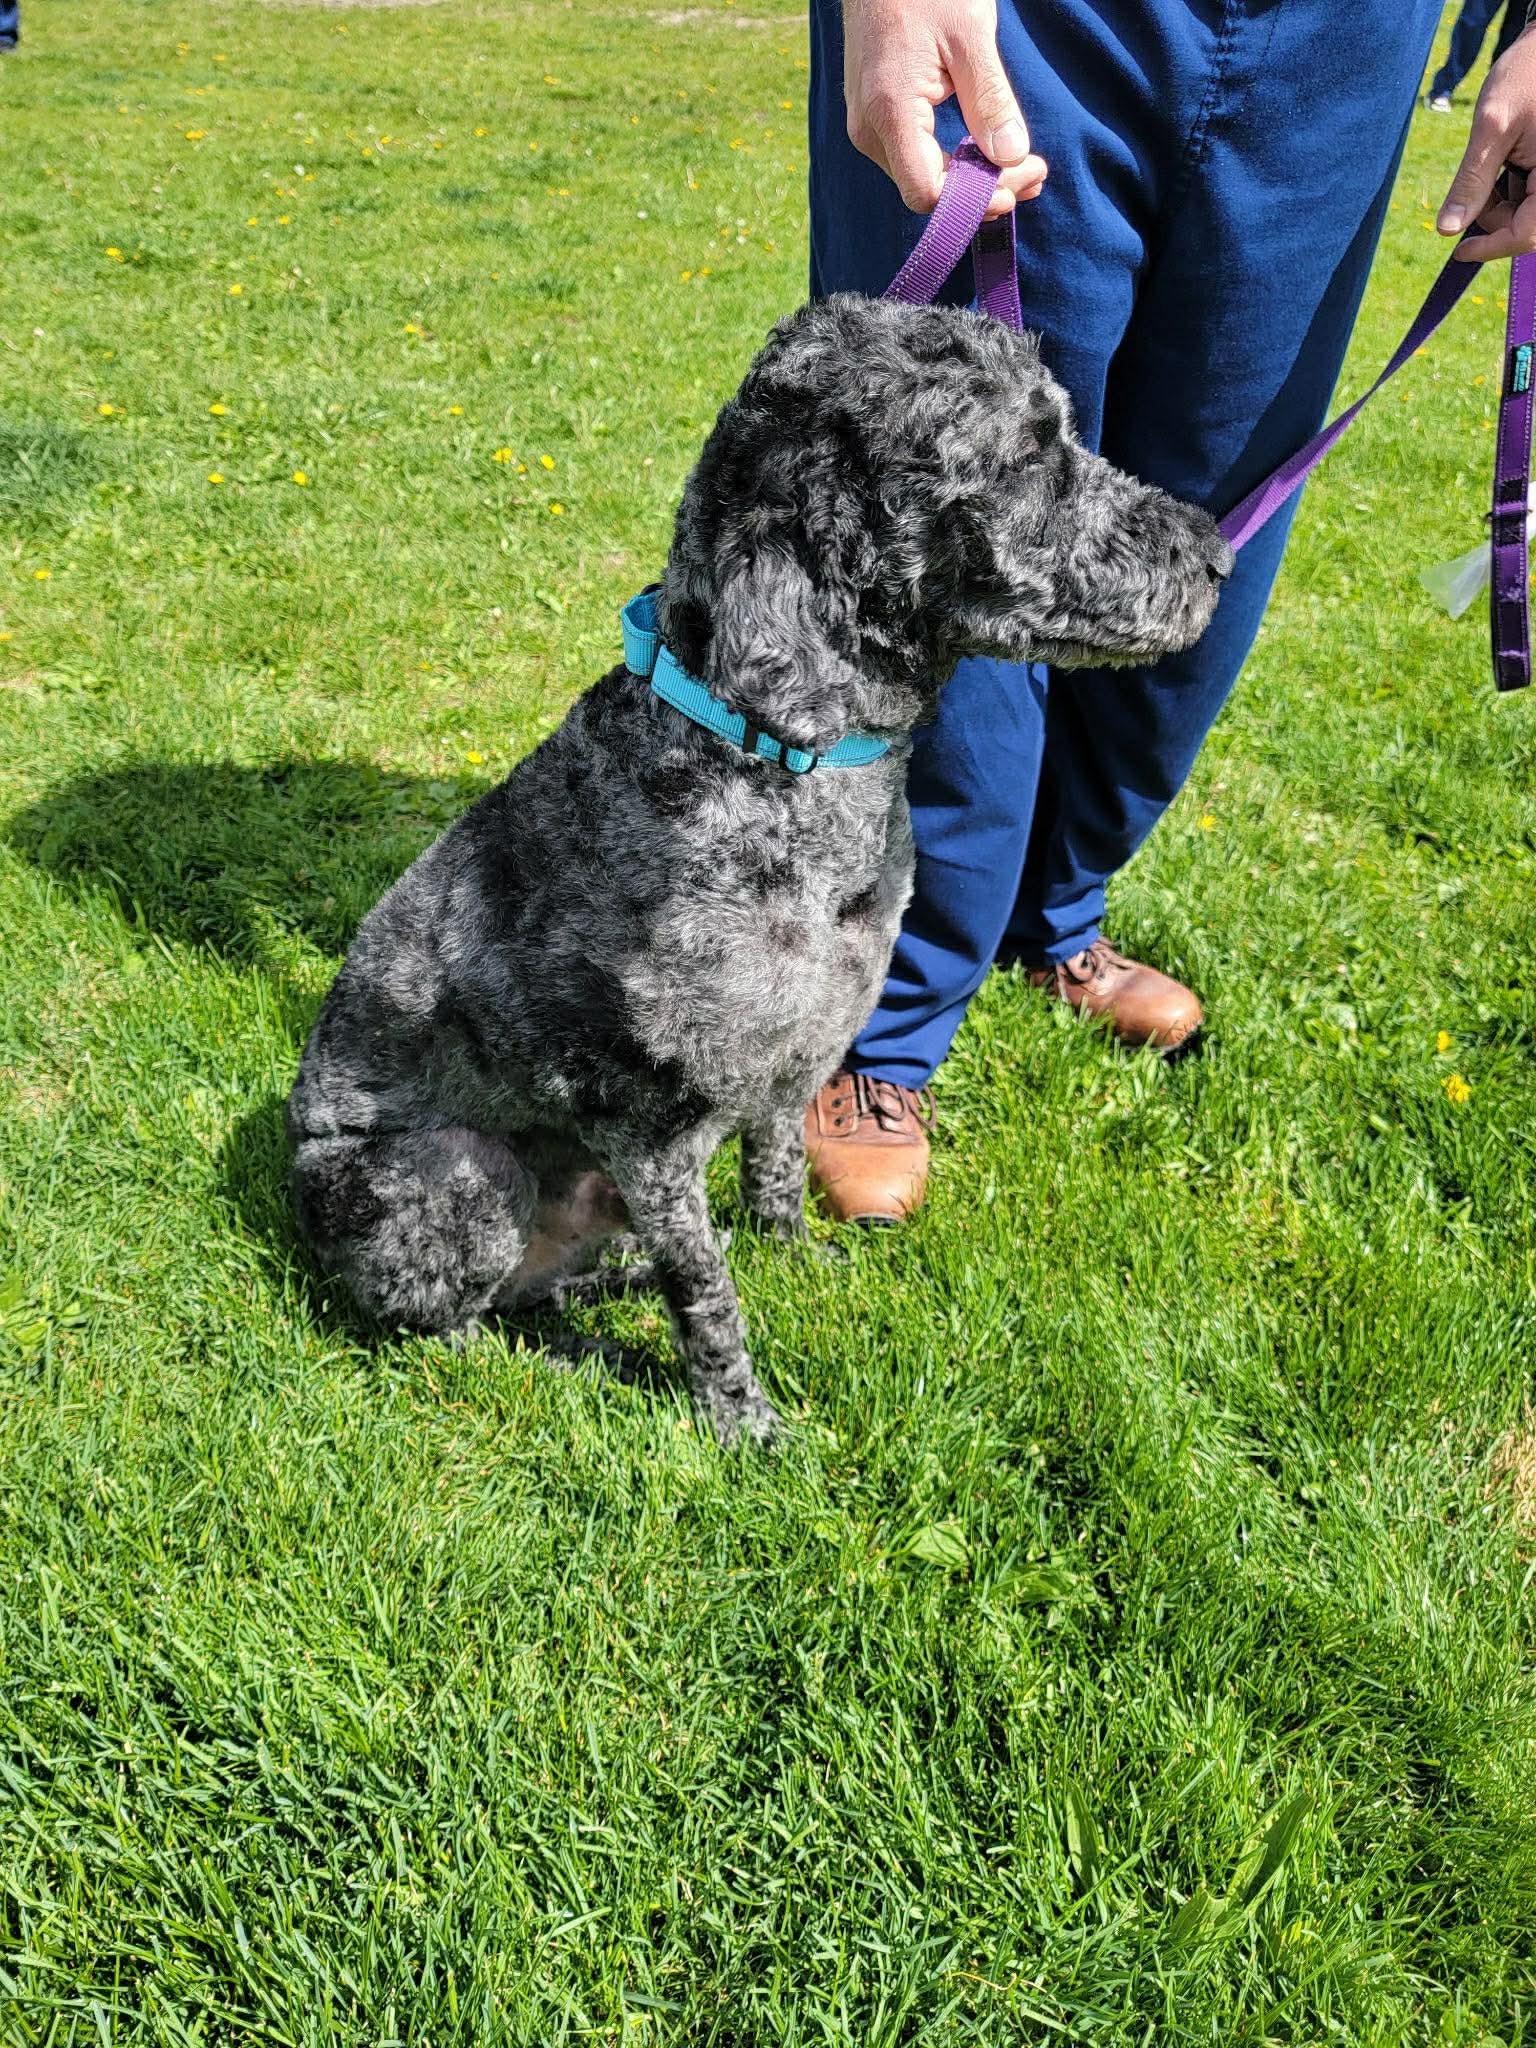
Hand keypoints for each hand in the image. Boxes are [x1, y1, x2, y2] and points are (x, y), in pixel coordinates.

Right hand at [842, 0, 1047, 216]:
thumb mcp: (969, 35)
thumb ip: (990, 101)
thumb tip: (1011, 156)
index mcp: (891, 111)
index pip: (928, 191)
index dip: (975, 199)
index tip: (1022, 178)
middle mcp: (870, 129)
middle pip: (928, 191)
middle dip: (983, 192)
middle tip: (1035, 173)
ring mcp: (868, 127)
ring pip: (923, 179)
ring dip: (972, 181)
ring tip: (1019, 165)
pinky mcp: (875, 119)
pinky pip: (915, 158)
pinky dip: (953, 164)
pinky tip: (984, 153)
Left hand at [1438, 23, 1535, 257]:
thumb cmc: (1526, 75)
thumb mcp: (1493, 127)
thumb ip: (1472, 180)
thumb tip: (1445, 230)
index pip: (1527, 235)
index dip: (1491, 247)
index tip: (1459, 250)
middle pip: (1525, 226)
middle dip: (1494, 216)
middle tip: (1476, 184)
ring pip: (1525, 212)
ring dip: (1500, 199)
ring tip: (1496, 156)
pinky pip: (1529, 194)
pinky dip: (1509, 187)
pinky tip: (1507, 157)